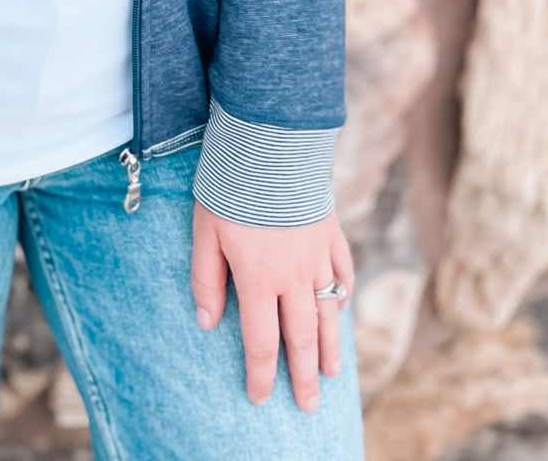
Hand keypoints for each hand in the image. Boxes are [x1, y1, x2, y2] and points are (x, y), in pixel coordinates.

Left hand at [190, 201, 354, 411]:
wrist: (271, 142)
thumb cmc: (230, 185)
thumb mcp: (204, 232)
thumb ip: (206, 279)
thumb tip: (208, 321)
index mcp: (259, 280)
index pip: (262, 342)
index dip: (261, 375)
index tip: (260, 397)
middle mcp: (293, 276)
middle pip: (302, 337)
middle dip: (304, 375)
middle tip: (309, 406)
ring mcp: (317, 256)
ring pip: (328, 312)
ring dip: (330, 347)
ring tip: (332, 374)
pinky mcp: (331, 233)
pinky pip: (343, 273)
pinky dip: (342, 294)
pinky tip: (341, 307)